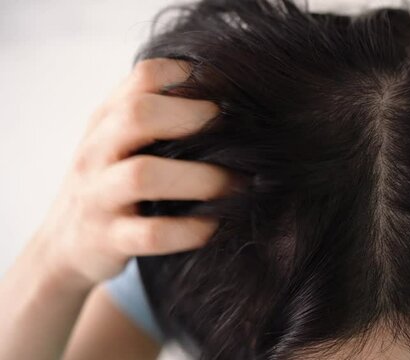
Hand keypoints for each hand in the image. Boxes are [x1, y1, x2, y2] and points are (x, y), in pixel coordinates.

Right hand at [30, 58, 246, 286]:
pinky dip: (190, 229)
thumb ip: (153, 117)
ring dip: (200, 178)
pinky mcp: (109, 240)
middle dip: (192, 118)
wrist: (63, 247)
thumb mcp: (116, 143)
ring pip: (143, 176)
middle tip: (233, 133)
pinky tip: (215, 224)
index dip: (188, 76)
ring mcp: (99, 197)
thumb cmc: (108, 185)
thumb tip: (223, 99)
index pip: (143, 76)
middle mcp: (97, 152)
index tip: (227, 90)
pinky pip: (153, 234)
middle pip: (137, 114)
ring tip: (236, 184)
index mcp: (106, 121)